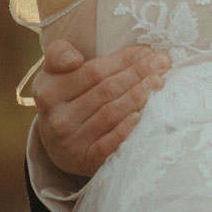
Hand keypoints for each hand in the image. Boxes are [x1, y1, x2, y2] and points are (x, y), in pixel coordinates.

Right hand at [31, 40, 169, 177]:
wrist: (57, 143)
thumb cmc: (65, 98)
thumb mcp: (54, 74)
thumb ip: (59, 54)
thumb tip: (75, 59)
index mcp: (48, 92)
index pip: (92, 71)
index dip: (122, 59)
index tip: (146, 51)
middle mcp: (57, 118)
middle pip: (106, 90)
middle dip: (138, 73)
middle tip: (163, 62)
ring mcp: (70, 141)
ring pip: (110, 113)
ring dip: (138, 95)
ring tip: (159, 81)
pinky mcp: (84, 160)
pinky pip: (108, 144)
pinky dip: (125, 129)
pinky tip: (140, 116)